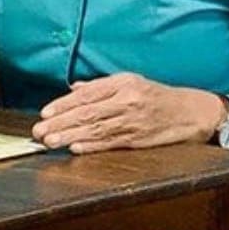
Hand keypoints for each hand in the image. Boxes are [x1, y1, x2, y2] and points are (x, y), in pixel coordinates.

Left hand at [32, 73, 223, 153]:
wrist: (189, 112)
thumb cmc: (157, 95)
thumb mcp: (131, 81)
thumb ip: (101, 86)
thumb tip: (74, 89)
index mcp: (123, 84)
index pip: (87, 94)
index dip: (64, 104)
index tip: (45, 112)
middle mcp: (127, 101)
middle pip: (88, 113)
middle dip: (60, 123)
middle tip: (39, 131)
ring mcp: (132, 122)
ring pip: (95, 130)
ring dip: (70, 137)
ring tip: (50, 142)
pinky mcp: (137, 140)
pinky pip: (110, 143)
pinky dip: (91, 146)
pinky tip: (75, 148)